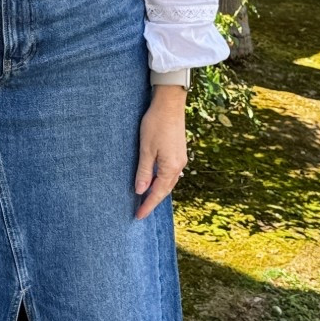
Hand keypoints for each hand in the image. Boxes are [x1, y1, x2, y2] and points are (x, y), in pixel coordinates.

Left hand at [135, 86, 186, 218]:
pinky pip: (170, 173)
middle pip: (165, 190)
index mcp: (170, 167)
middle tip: (141, 211)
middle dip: (153, 201)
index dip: (147, 205)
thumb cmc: (156, 124)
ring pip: (169, 182)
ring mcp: (180, 159)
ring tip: (146, 199)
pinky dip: (162, 181)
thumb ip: (144, 171)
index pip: (157, 193)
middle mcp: (179, 166)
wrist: (170, 104)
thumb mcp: (146, 149)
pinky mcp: (178, 152)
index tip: (138, 216)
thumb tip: (140, 191)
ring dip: (158, 191)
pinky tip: (155, 180)